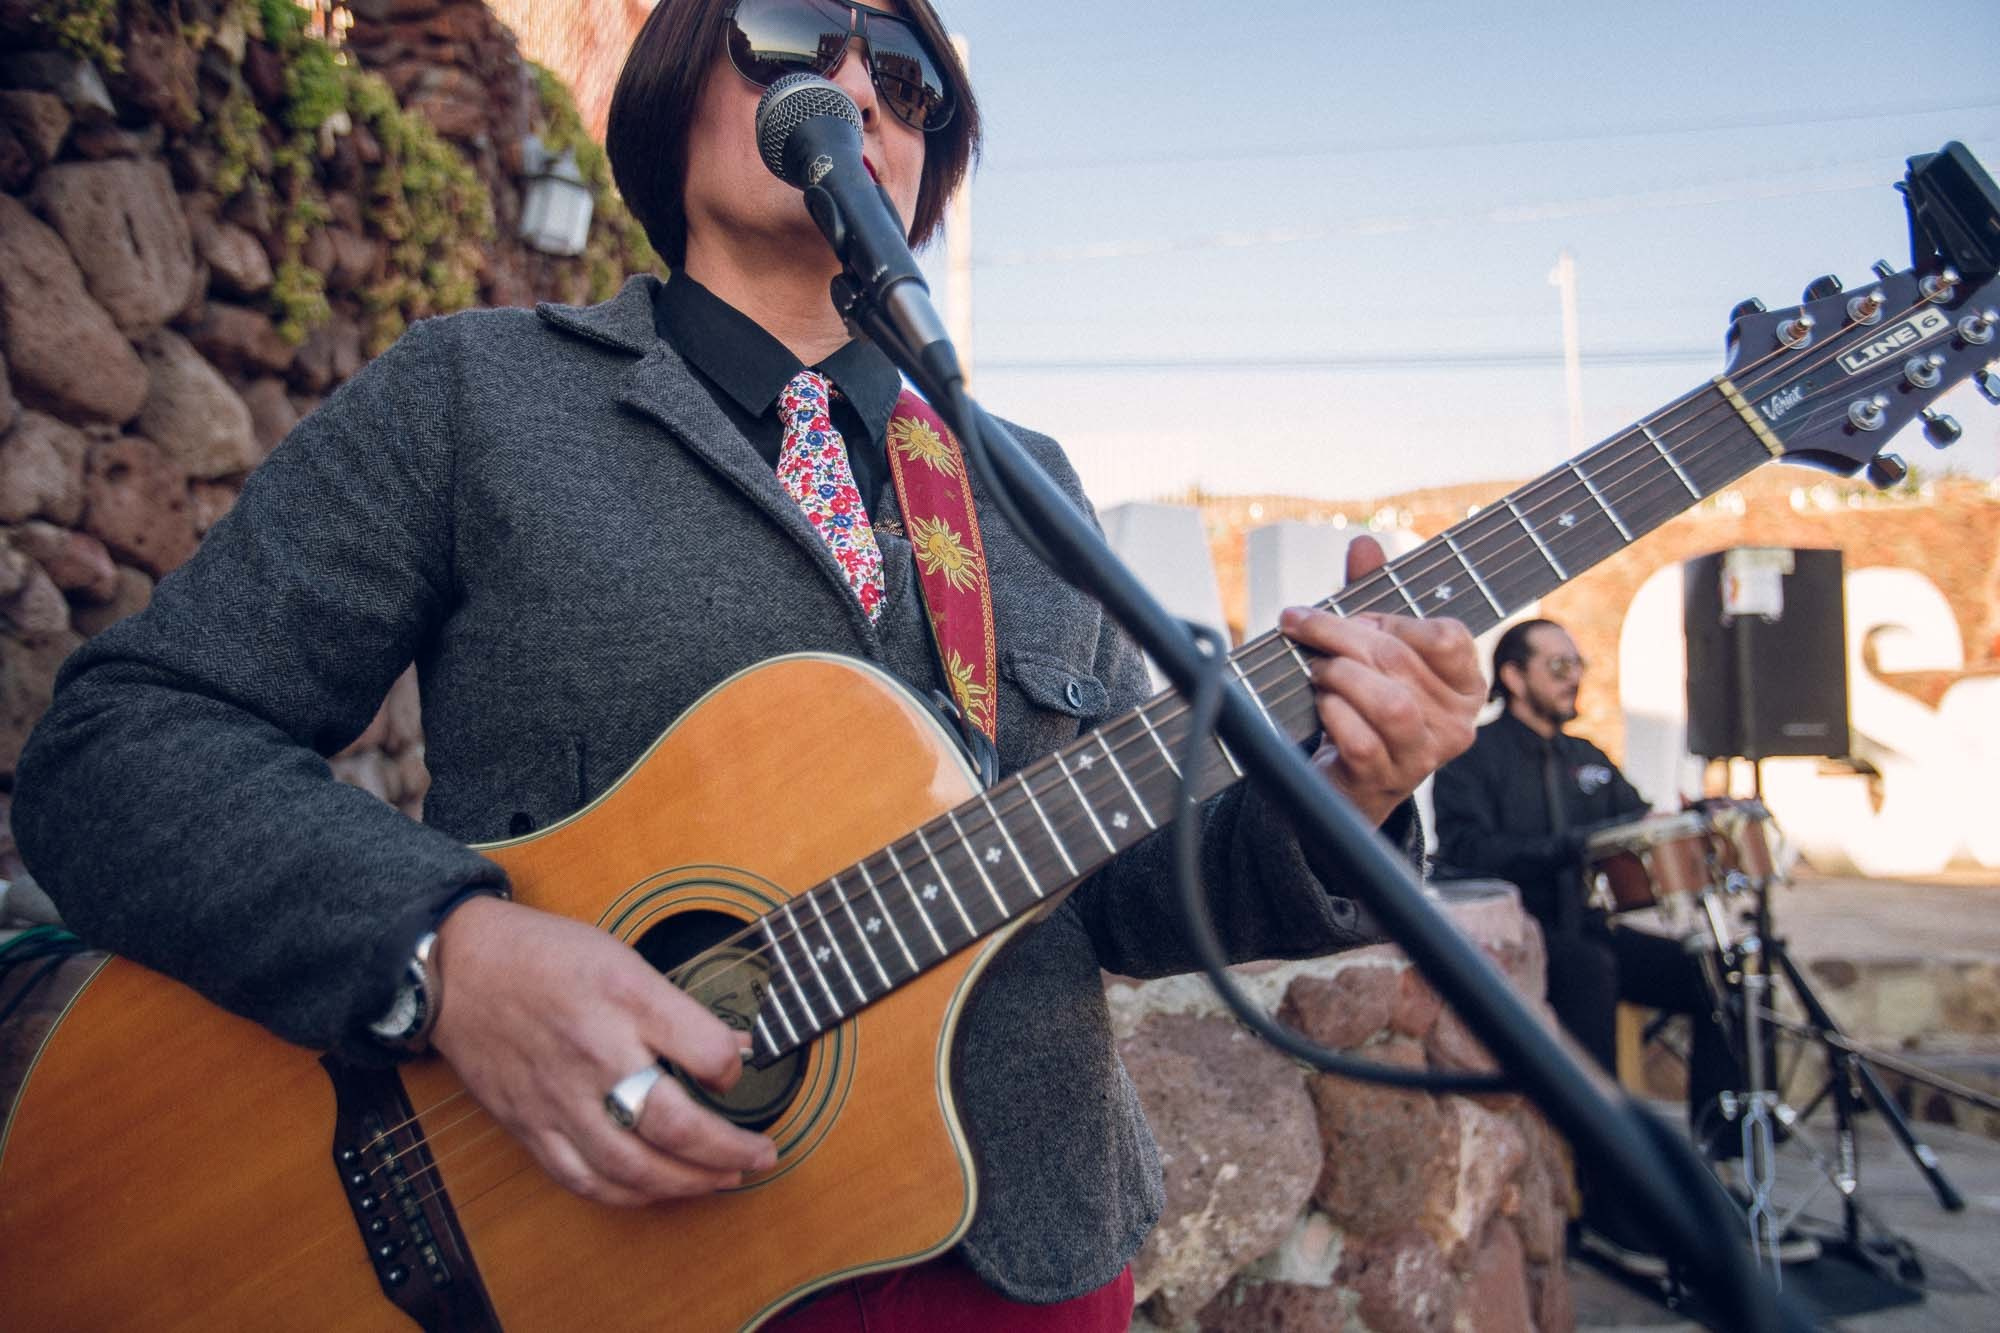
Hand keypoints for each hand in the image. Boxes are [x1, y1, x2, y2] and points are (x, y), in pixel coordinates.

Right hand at [431, 896, 776, 1205]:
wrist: (460, 970)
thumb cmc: (545, 957)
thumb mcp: (624, 958)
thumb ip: (678, 1009)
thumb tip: (735, 1049)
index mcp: (625, 997)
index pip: (706, 1051)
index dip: (735, 1071)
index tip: (737, 1072)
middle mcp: (595, 1052)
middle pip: (674, 1124)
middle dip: (729, 1149)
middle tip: (761, 1154)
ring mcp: (559, 1097)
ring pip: (633, 1167)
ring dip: (689, 1183)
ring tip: (723, 1179)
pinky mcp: (531, 1126)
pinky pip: (585, 1179)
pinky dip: (629, 1195)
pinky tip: (658, 1189)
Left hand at [1278, 535, 1484, 824]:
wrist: (1347, 774)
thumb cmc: (1367, 700)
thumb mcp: (1374, 644)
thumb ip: (1372, 593)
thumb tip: (1364, 542)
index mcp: (1466, 684)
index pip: (1448, 637)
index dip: (1395, 619)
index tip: (1360, 616)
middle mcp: (1456, 723)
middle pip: (1401, 660)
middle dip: (1341, 635)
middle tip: (1302, 625)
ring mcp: (1423, 756)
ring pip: (1389, 702)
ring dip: (1340, 675)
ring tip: (1317, 670)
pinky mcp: (1385, 779)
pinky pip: (1360, 738)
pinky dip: (1332, 713)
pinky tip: (1320, 705)